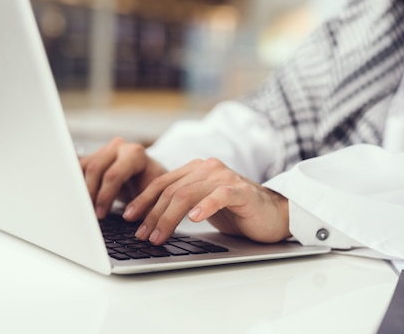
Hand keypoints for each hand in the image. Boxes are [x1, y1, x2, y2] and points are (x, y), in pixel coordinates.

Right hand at [80, 137, 166, 218]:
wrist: (149, 178)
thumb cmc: (153, 188)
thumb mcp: (152, 196)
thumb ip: (142, 204)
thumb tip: (129, 217)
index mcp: (135, 154)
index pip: (113, 174)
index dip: (105, 196)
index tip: (101, 214)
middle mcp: (119, 147)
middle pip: (95, 169)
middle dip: (91, 194)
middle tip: (90, 214)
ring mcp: (105, 149)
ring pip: (84, 168)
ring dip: (82, 190)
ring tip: (85, 208)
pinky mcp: (94, 155)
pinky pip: (78, 168)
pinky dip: (77, 184)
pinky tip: (79, 199)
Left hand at [122, 157, 290, 244]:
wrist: (274, 214)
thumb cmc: (238, 212)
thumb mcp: (203, 205)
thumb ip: (181, 203)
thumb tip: (148, 220)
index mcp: (197, 168)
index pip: (162, 182)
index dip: (143, 199)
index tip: (128, 217)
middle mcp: (209, 168)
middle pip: (171, 190)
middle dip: (152, 214)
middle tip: (141, 235)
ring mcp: (225, 177)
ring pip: (187, 194)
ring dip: (168, 218)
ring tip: (158, 236)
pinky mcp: (241, 191)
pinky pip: (219, 196)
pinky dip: (204, 207)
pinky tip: (193, 220)